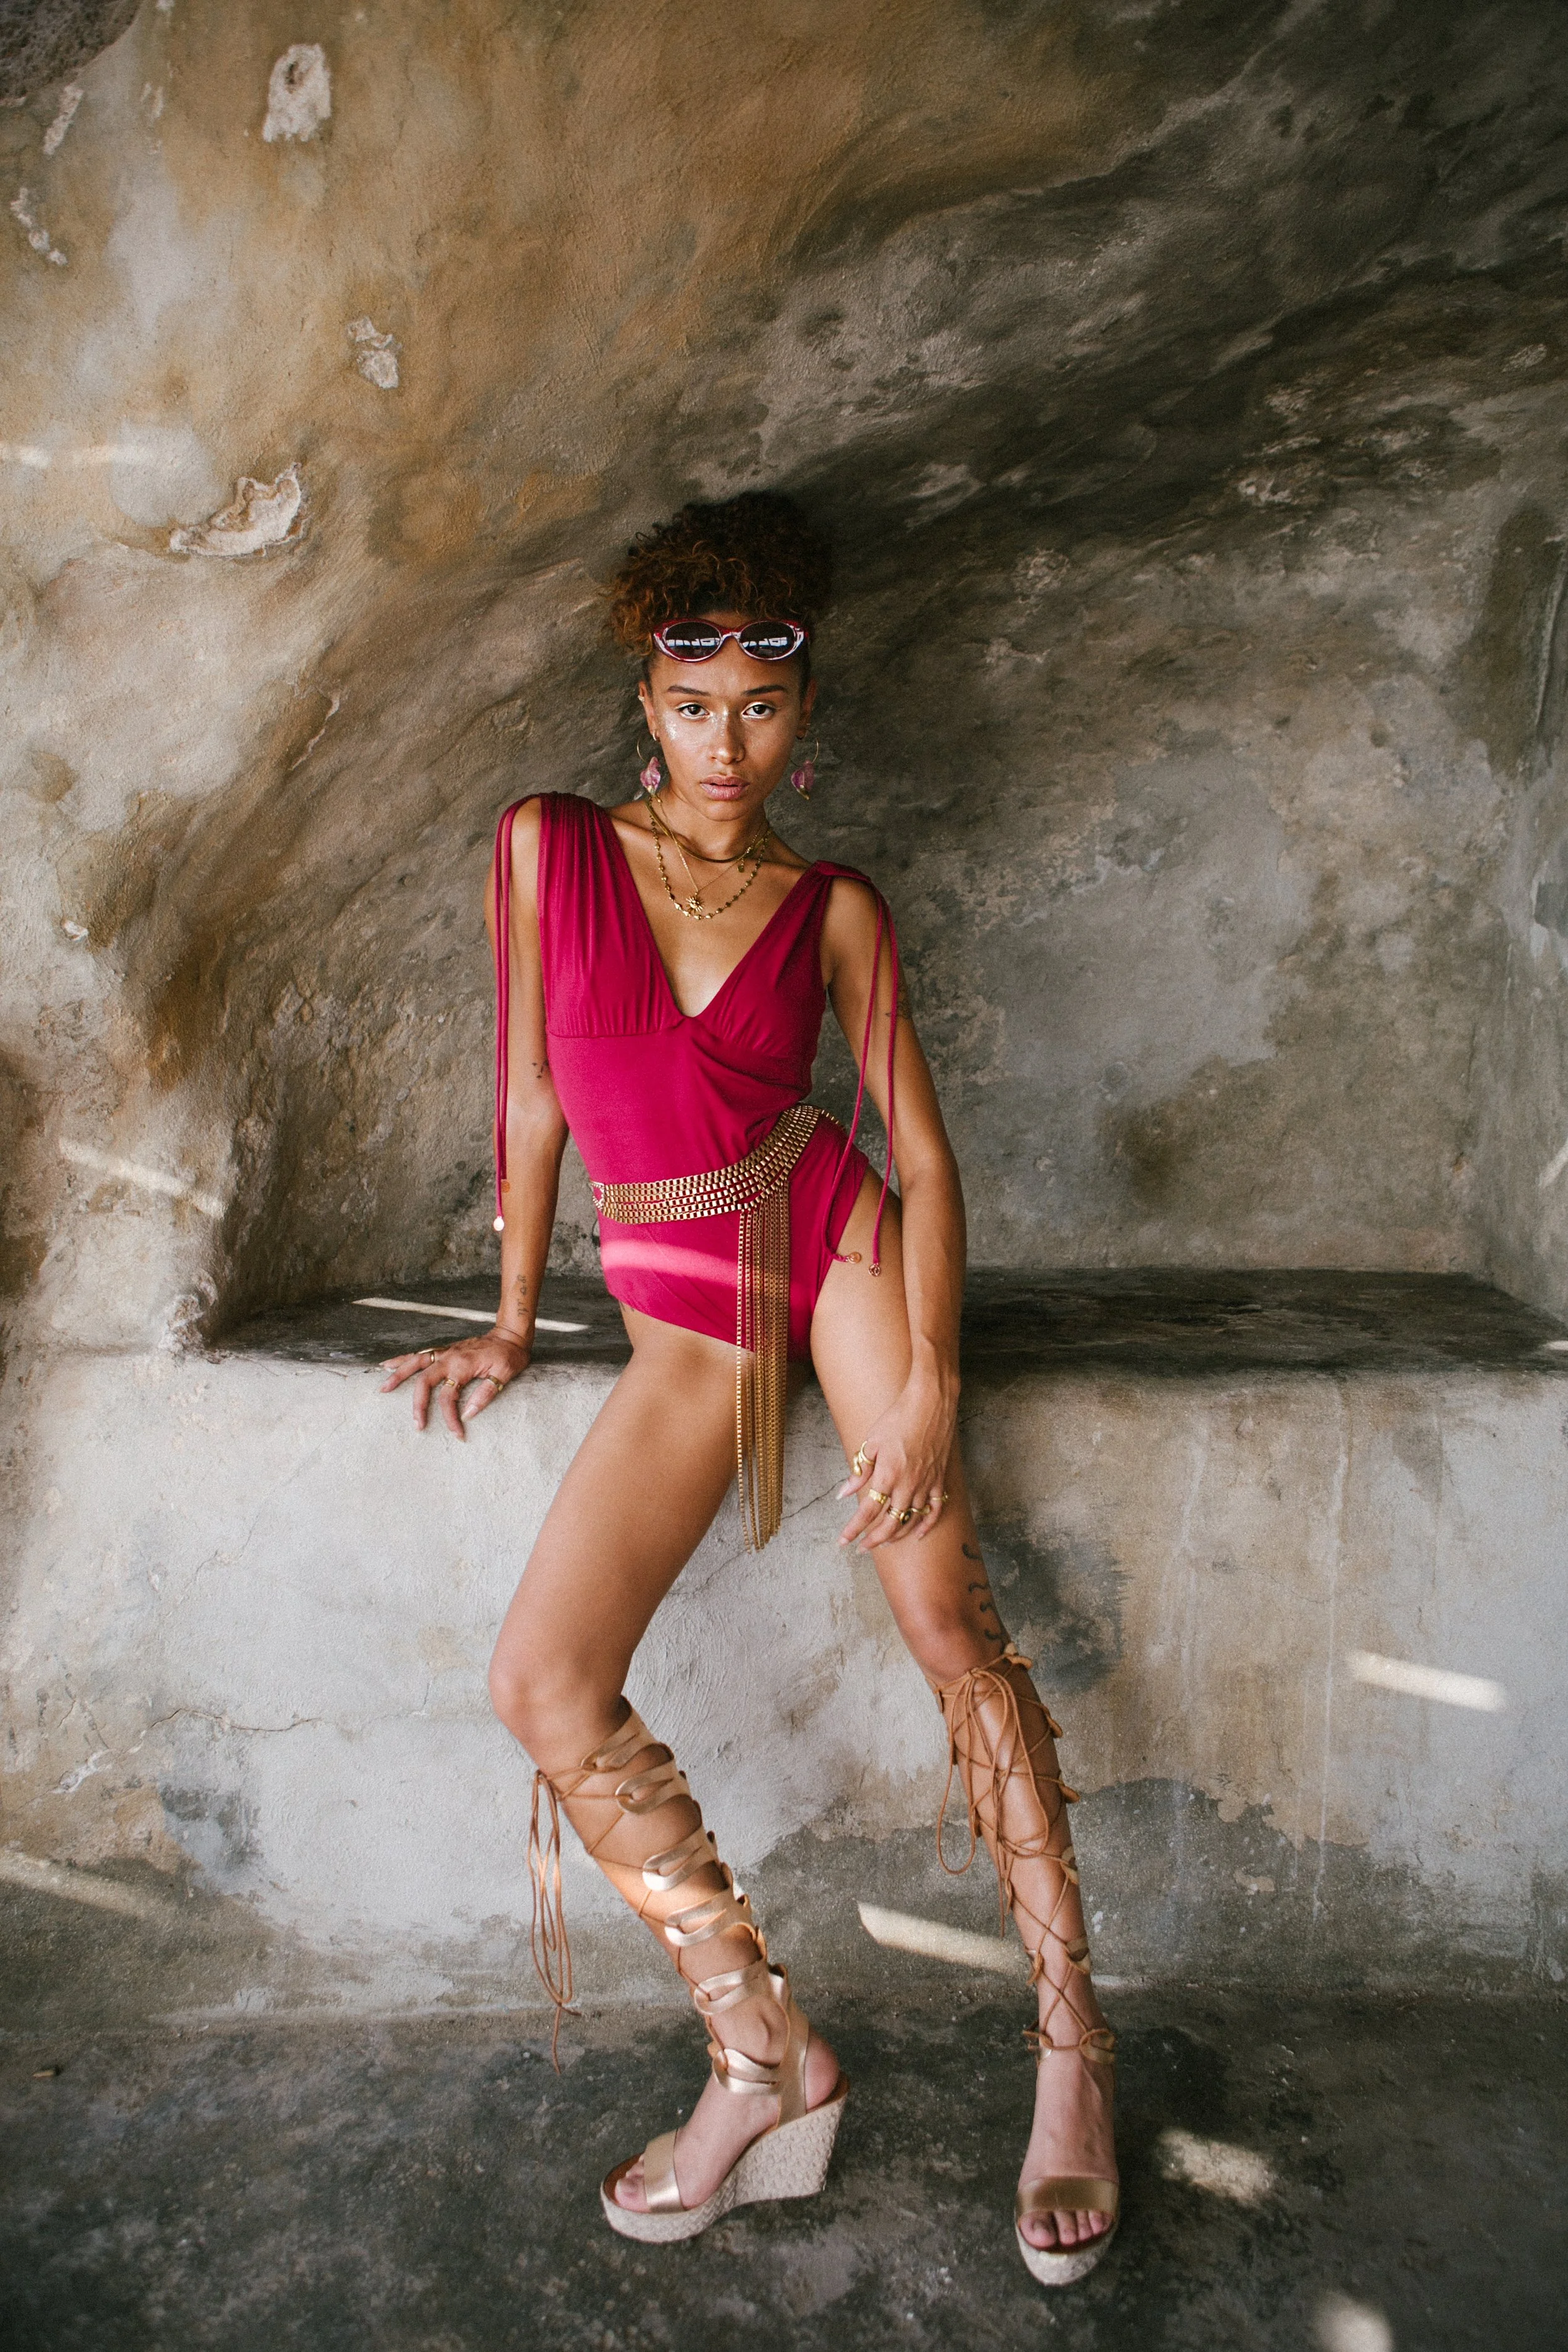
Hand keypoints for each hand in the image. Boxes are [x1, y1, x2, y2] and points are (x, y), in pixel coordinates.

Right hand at [378, 1329, 531, 1439]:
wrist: (509, 1335)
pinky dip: (402, 1360)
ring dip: (398, 1376)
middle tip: (417, 1424)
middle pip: (424, 1381)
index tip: (458, 1434)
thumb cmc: (508, 1356)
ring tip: (383, 1389)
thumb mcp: (504, 1375)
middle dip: (418, 1405)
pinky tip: (387, 1365)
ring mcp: (444, 1352)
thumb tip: (468, 1414)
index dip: (451, 1418)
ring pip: (414, 1363)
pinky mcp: (443, 1351)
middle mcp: (449, 1358)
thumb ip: (486, 1394)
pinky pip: (418, 1354)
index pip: (449, 1397)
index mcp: (463, 1366)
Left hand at [837, 1374, 955, 1549]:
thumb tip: (844, 1493)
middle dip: (873, 1540)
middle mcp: (908, 1485)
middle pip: (889, 1523)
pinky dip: (927, 1525)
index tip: (843, 1541)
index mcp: (888, 1475)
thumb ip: (860, 1471)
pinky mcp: (940, 1480)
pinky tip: (919, 1534)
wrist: (931, 1403)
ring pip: (911, 1520)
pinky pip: (935, 1510)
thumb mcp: (872, 1442)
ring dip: (896, 1535)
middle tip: (861, 1548)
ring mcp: (926, 1484)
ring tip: (883, 1542)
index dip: (853, 1529)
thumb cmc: (898, 1418)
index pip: (867, 1511)